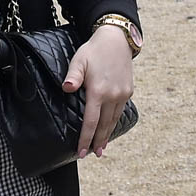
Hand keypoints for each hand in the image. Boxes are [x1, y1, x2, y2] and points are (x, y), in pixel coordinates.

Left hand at [63, 24, 134, 157]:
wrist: (117, 40)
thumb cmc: (94, 50)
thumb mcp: (79, 60)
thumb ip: (73, 76)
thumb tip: (67, 88)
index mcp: (99, 91)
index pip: (91, 122)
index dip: (86, 139)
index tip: (81, 152)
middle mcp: (113, 95)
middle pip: (104, 125)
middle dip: (98, 141)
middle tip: (93, 155)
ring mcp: (123, 94)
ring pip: (113, 119)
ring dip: (107, 134)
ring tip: (102, 147)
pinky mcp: (129, 91)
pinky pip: (120, 111)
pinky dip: (114, 122)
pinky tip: (110, 127)